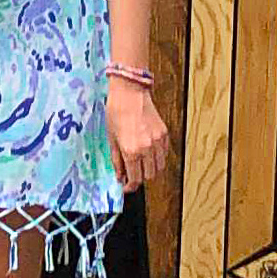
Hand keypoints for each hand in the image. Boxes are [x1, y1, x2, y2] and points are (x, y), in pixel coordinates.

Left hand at [107, 76, 169, 191]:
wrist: (130, 91)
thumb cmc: (117, 111)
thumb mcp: (112, 139)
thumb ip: (117, 161)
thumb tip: (120, 176)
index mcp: (131, 151)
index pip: (135, 179)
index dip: (130, 186)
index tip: (126, 186)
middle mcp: (147, 148)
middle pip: (149, 176)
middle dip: (140, 178)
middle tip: (132, 173)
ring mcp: (158, 141)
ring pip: (160, 166)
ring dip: (151, 169)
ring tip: (141, 163)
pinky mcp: (164, 133)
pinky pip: (164, 153)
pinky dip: (158, 157)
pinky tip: (148, 152)